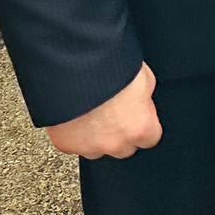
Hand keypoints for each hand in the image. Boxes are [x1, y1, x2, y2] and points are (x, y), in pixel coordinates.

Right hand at [46, 63, 160, 159]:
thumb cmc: (110, 68)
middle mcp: (116, 143)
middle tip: (112, 112)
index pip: (150, 138)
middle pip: (123, 148)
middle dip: (120, 133)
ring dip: (96, 136)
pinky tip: (75, 114)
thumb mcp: (144, 78)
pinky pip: (72, 144)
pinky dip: (73, 133)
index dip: (143, 125)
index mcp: (140, 128)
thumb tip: (142, 104)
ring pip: (96, 149)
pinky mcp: (65, 144)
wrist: (75, 65)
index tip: (137, 116)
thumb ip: (145, 100)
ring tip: (92, 111)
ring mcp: (89, 147)